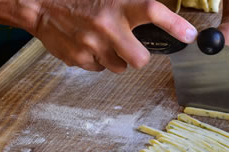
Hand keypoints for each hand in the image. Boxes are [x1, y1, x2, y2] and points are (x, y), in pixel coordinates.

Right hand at [31, 0, 196, 71]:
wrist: (39, 4)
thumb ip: (129, 3)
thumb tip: (153, 11)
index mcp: (117, 5)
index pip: (154, 12)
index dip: (175, 25)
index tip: (190, 36)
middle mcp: (107, 27)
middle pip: (140, 60)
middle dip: (139, 57)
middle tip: (132, 47)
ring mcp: (92, 46)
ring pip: (119, 68)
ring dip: (116, 58)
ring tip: (103, 41)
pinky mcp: (79, 59)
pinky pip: (98, 68)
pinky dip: (97, 59)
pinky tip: (87, 44)